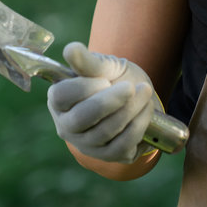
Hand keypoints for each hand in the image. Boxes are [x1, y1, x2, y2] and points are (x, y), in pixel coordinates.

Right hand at [46, 42, 157, 162]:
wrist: (136, 96)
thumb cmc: (113, 78)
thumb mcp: (104, 66)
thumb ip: (88, 61)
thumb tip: (70, 50)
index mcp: (59, 101)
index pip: (61, 97)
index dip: (83, 88)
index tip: (104, 79)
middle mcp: (67, 126)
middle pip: (81, 119)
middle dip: (109, 102)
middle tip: (130, 87)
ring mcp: (86, 145)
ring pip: (105, 132)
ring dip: (130, 110)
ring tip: (145, 91)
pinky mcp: (108, 156)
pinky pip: (122, 146)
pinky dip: (138, 125)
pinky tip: (146, 108)